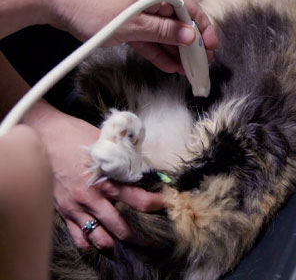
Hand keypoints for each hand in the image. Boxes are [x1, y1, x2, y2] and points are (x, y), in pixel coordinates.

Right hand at [27, 102, 162, 249]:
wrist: (45, 136)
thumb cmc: (76, 135)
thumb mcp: (106, 141)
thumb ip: (124, 156)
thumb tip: (144, 165)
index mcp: (106, 179)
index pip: (138, 200)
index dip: (155, 204)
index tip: (164, 203)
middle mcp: (92, 198)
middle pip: (121, 228)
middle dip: (140, 236)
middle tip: (152, 239)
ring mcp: (76, 208)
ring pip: (100, 238)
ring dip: (115, 243)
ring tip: (128, 244)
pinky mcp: (64, 211)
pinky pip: (78, 237)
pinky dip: (91, 243)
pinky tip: (100, 242)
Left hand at [41, 0, 218, 72]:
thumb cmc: (95, 7)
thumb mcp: (134, 24)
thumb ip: (164, 31)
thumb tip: (191, 37)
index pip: (190, 8)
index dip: (203, 28)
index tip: (213, 48)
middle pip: (178, 21)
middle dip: (190, 44)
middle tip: (201, 65)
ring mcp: (137, 8)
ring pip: (162, 31)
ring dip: (174, 50)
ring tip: (186, 71)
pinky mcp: (125, 20)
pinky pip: (146, 35)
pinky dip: (155, 49)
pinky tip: (167, 65)